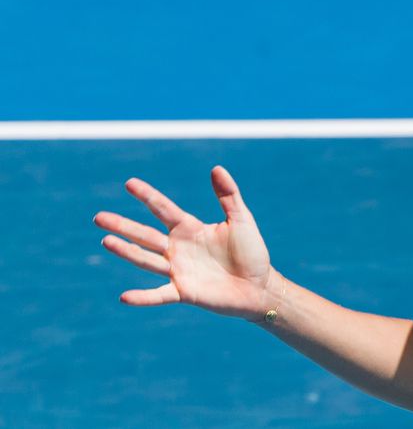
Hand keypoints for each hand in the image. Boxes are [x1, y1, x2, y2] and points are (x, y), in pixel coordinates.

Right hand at [93, 165, 274, 320]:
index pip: (163, 209)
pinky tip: (124, 297)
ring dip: (126, 252)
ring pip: (147, 260)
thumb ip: (228, 196)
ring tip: (106, 241)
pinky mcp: (184, 292)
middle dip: (123, 226)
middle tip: (98, 217)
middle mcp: (178, 249)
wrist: (259, 286)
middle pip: (145, 235)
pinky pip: (159, 295)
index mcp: (190, 229)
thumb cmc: (252, 252)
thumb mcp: (240, 220)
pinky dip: (143, 297)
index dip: (147, 196)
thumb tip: (216, 168)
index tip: (128, 183)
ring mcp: (178, 271)